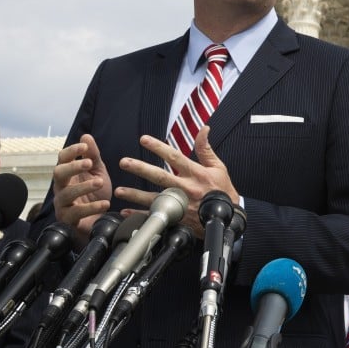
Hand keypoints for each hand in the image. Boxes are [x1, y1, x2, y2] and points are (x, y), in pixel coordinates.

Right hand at [52, 134, 111, 245]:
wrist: (99, 220)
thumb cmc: (95, 194)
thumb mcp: (98, 172)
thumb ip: (93, 156)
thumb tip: (86, 136)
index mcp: (68, 173)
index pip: (63, 158)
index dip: (72, 151)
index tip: (84, 146)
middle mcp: (61, 187)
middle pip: (58, 173)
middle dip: (73, 167)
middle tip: (89, 163)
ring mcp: (62, 203)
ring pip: (66, 194)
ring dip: (83, 187)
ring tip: (100, 182)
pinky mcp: (68, 219)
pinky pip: (76, 213)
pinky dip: (91, 207)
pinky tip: (105, 204)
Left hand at [115, 126, 238, 236]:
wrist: (229, 218)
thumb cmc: (223, 191)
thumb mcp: (218, 167)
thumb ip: (206, 148)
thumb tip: (204, 129)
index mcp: (196, 173)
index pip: (174, 157)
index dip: (158, 147)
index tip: (144, 139)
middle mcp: (186, 188)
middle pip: (160, 176)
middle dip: (141, 169)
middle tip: (124, 162)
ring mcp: (180, 204)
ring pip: (154, 198)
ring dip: (135, 195)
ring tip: (119, 190)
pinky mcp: (178, 218)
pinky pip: (156, 216)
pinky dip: (140, 214)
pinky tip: (126, 211)